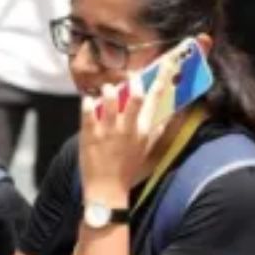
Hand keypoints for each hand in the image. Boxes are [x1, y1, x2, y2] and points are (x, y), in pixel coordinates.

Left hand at [77, 75, 167, 202]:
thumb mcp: (147, 149)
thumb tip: (167, 114)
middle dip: (134, 81)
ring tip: (108, 89)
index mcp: (144, 130)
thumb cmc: (127, 169)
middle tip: (131, 77)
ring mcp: (107, 131)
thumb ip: (156, 130)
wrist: (106, 189)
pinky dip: (88, 102)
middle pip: (135, 96)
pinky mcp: (88, 135)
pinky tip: (89, 100)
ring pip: (109, 100)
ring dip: (109, 90)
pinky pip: (88, 112)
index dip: (161, 80)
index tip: (167, 64)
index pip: (155, 100)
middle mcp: (127, 128)